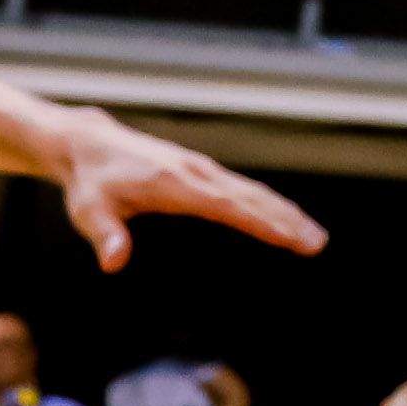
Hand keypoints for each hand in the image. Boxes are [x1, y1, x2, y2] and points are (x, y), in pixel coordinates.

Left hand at [39, 108, 327, 268]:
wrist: (88, 143)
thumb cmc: (89, 181)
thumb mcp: (89, 210)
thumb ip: (105, 235)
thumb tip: (114, 262)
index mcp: (173, 183)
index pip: (227, 206)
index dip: (260, 223)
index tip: (289, 237)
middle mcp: (195, 173)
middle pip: (251, 197)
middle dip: (287, 220)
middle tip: (318, 244)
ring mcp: (201, 170)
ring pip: (253, 191)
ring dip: (285, 212)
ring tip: (315, 236)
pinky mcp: (200, 172)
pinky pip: (242, 189)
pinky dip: (268, 204)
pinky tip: (285, 219)